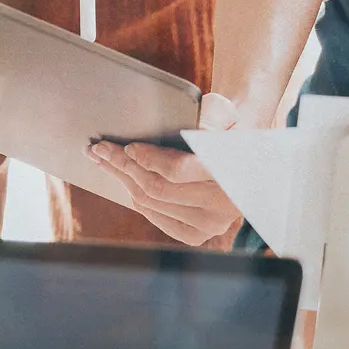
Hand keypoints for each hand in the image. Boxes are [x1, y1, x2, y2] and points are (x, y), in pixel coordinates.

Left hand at [86, 93, 241, 245]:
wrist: (249, 156)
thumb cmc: (231, 127)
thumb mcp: (226, 113)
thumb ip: (210, 115)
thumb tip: (188, 124)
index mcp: (230, 172)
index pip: (178, 171)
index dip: (149, 159)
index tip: (128, 146)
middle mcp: (221, 205)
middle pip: (158, 188)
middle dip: (124, 166)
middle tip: (99, 149)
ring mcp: (210, 225)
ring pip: (151, 203)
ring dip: (123, 180)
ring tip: (103, 160)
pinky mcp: (198, 235)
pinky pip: (155, 216)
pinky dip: (135, 196)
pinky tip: (123, 178)